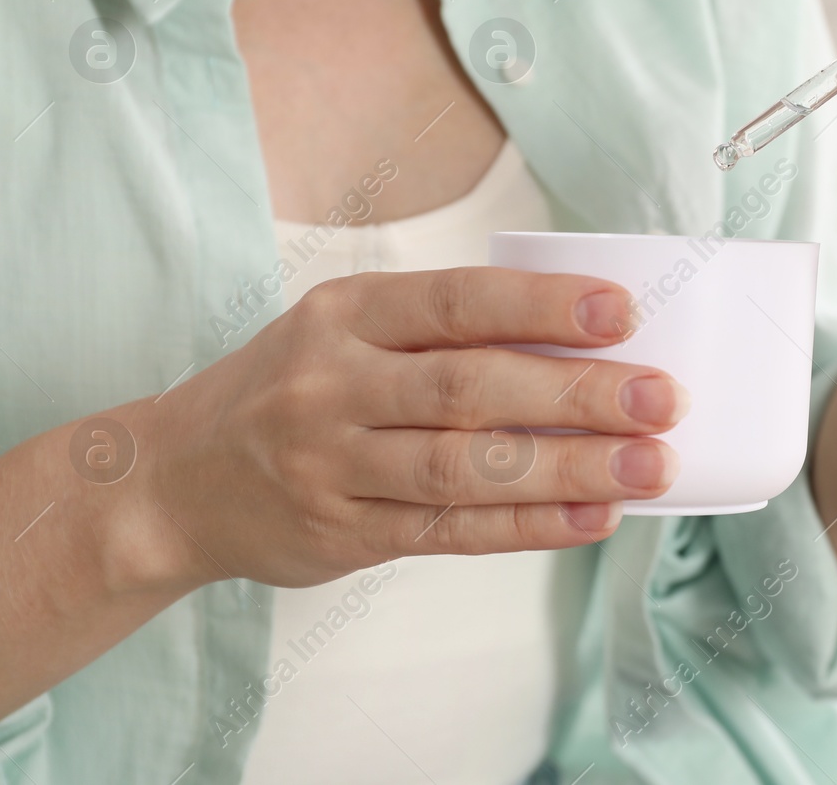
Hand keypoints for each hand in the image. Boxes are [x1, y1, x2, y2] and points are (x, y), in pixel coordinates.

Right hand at [125, 268, 686, 591]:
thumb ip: (441, 335)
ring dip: (567, 469)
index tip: (622, 311)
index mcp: (344, 313)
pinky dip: (529, 527)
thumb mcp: (344, 331)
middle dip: (576, 394)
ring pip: (464, 469)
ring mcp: (333, 465)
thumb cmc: (291, 388)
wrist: (173, 480)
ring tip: (649, 466)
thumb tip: (585, 344)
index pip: (455, 301)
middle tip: (663, 399)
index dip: (541, 305)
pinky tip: (594, 516)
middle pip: (470, 388)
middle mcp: (333, 385)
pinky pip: (450, 532)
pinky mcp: (343, 534)